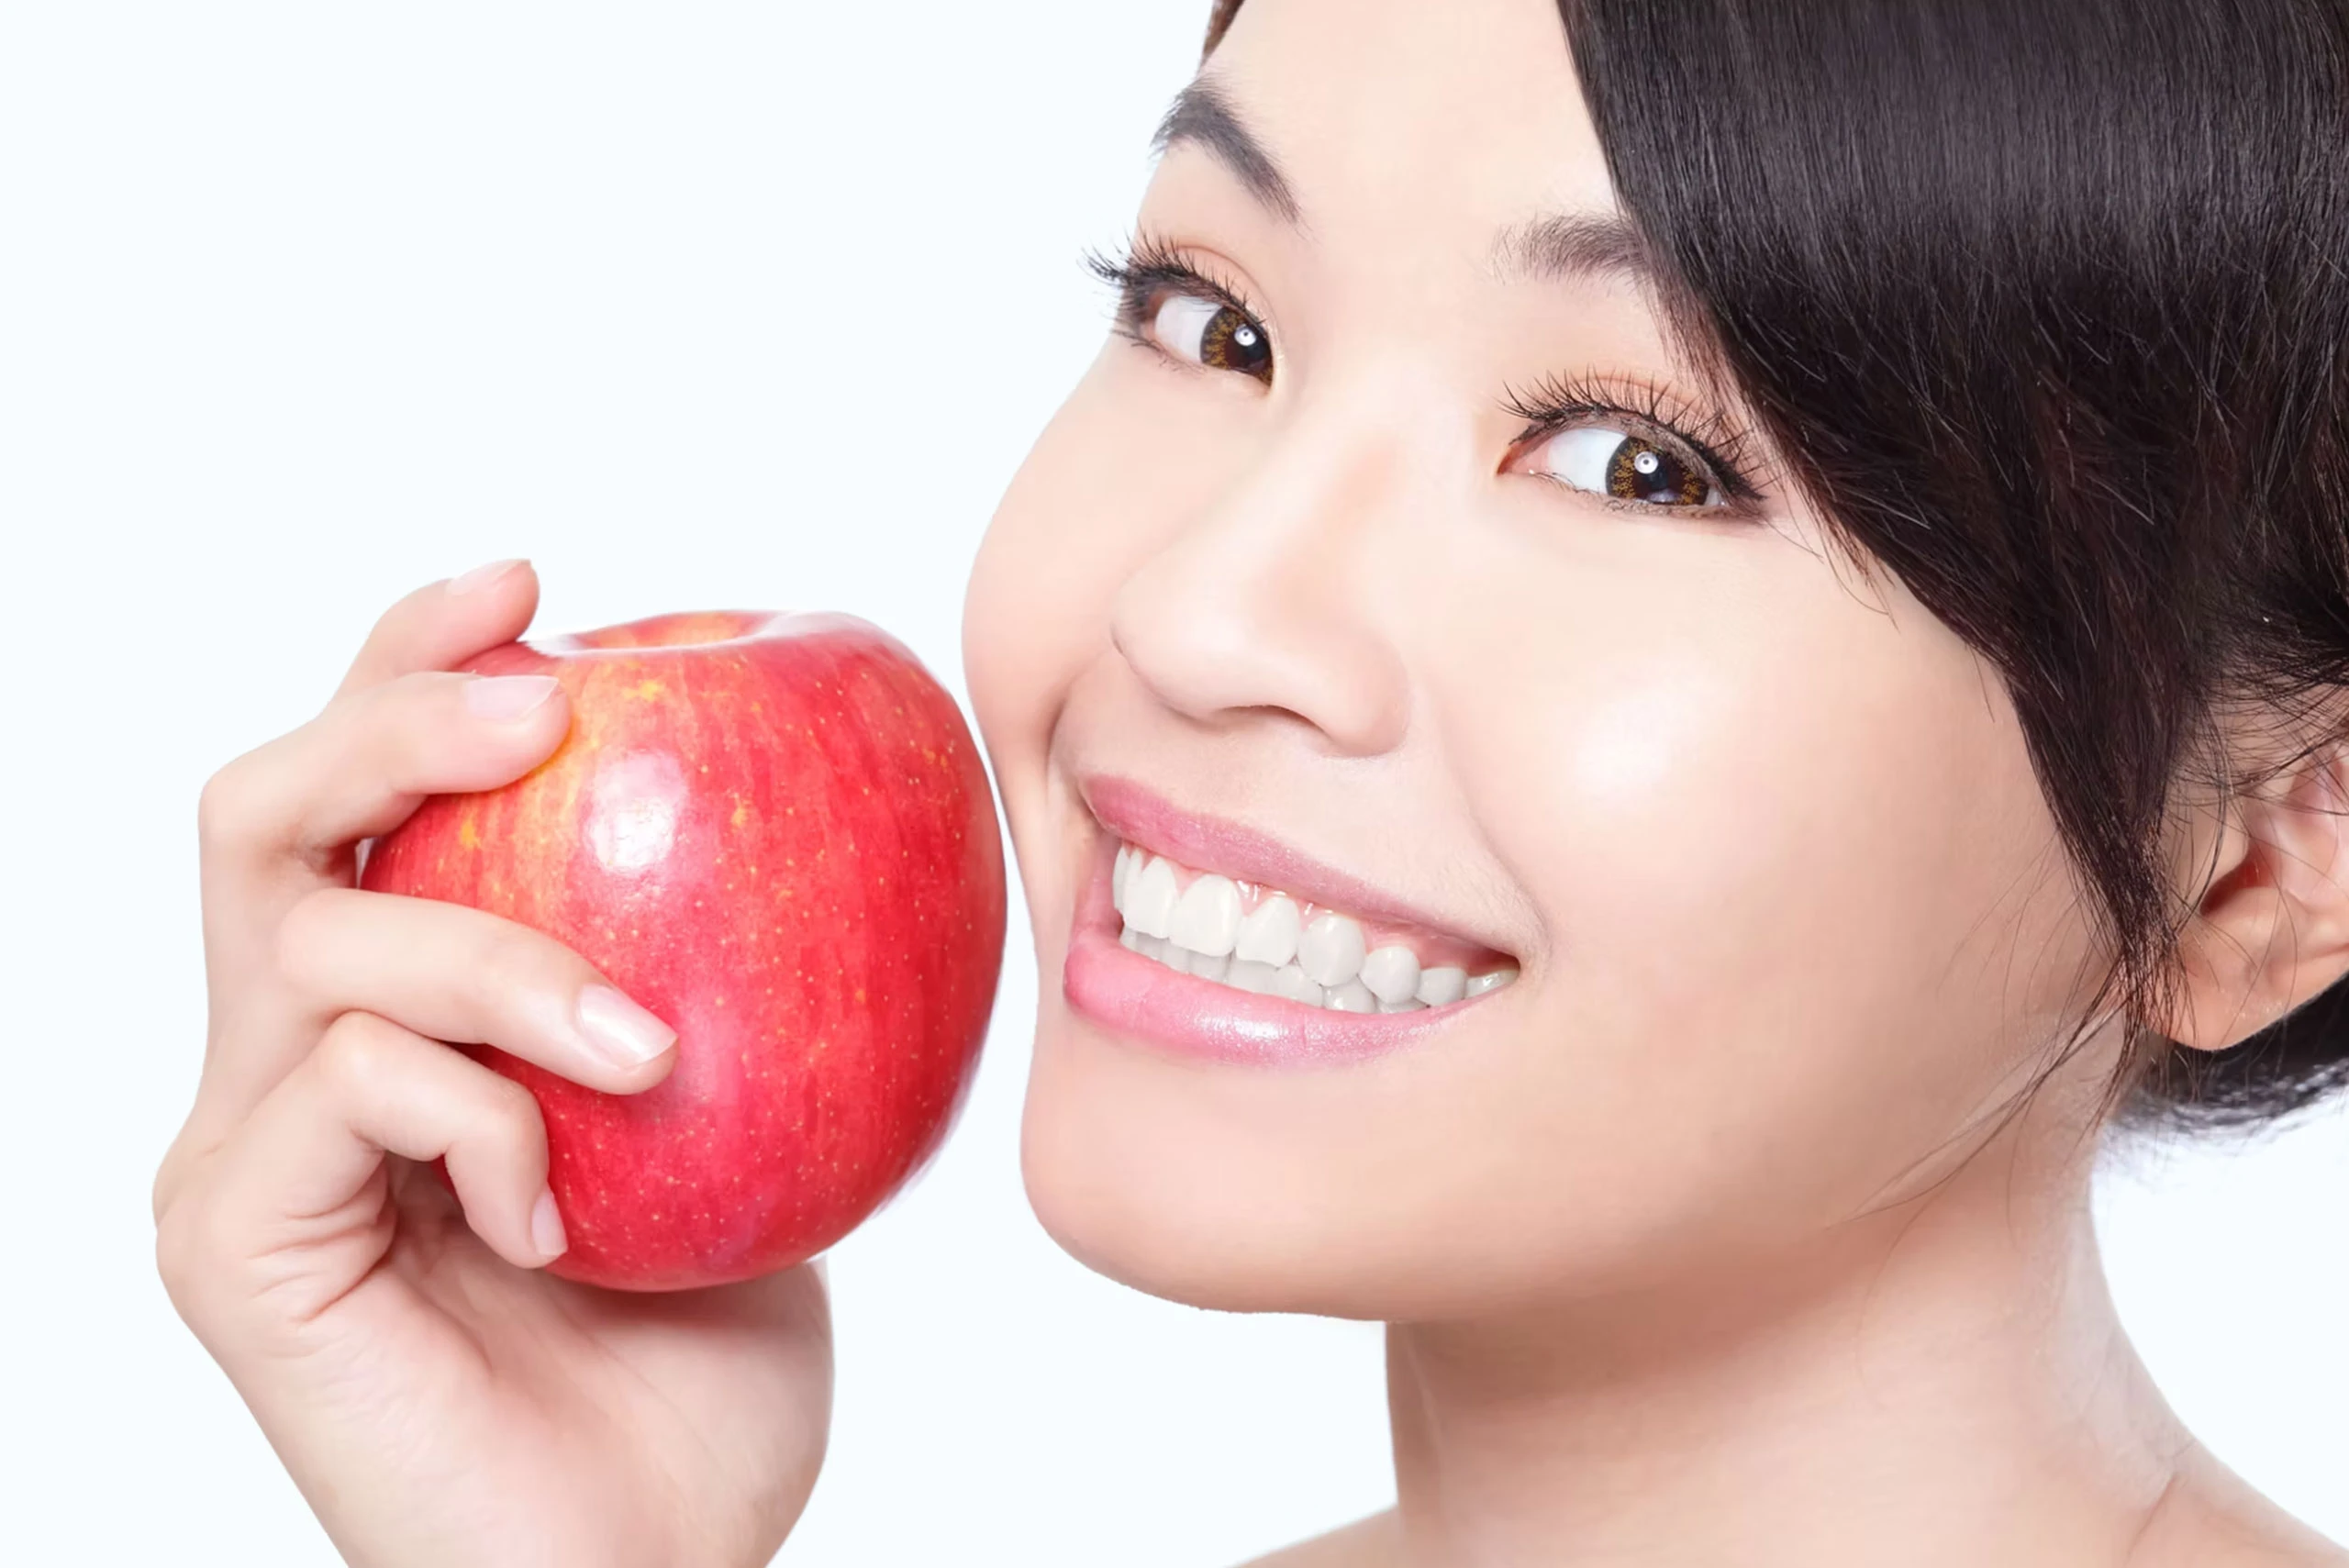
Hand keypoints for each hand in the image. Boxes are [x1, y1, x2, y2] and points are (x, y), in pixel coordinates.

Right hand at [154, 561, 831, 1567]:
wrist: (651, 1563)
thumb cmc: (701, 1360)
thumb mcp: (745, 1127)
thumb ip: (726, 982)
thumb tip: (851, 808)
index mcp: (392, 1016)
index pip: (370, 794)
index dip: (424, 659)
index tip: (544, 587)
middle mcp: (289, 1061)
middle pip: (263, 809)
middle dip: (397, 714)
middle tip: (545, 707)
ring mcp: (251, 1151)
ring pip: (307, 933)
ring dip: (496, 949)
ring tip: (643, 1041)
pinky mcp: (237, 1245)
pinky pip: (346, 1087)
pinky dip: (479, 1111)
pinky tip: (560, 1211)